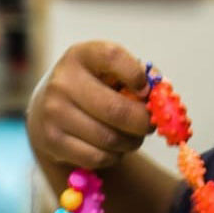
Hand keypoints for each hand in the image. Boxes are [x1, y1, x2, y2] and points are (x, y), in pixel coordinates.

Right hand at [27, 41, 153, 171]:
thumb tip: (162, 89)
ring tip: (133, 136)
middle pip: (117, 110)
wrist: (51, 108)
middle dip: (143, 122)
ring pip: (110, 138)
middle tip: (151, 124)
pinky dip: (115, 156)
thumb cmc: (96, 86)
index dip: (137, 75)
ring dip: (132, 142)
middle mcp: (63, 81)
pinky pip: (98, 157)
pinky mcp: (51, 140)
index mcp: (82, 55)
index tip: (146, 90)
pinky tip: (114, 147)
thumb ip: (141, 76)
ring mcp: (53, 112)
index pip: (113, 57)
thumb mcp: (113, 71)